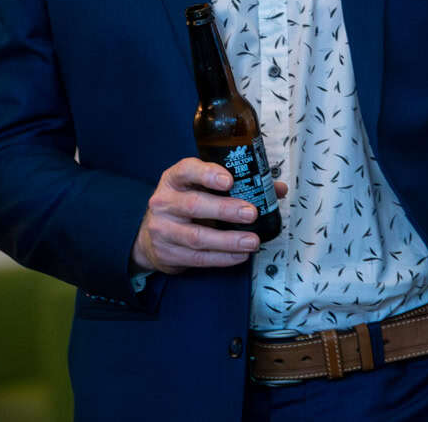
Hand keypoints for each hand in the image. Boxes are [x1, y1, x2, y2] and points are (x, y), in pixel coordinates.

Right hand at [131, 158, 287, 274]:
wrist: (151, 235)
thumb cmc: (184, 204)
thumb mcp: (199, 187)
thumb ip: (236, 185)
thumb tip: (276, 189)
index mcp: (174, 179)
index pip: (186, 170)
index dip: (207, 174)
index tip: (229, 180)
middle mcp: (164, 202)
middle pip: (194, 205)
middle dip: (225, 210)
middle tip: (251, 213)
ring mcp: (163, 229)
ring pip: (197, 236)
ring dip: (228, 240)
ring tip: (252, 241)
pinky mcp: (168, 253)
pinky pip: (198, 258)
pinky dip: (222, 258)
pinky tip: (240, 255)